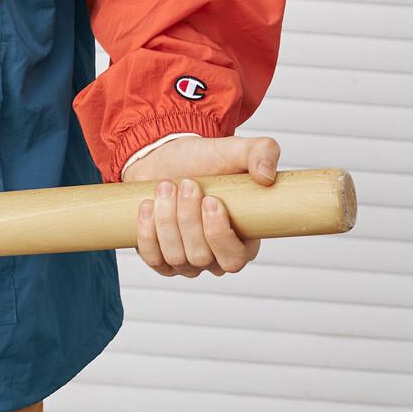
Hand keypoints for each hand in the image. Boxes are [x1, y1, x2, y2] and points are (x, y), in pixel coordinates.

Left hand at [120, 134, 279, 277]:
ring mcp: (186, 261)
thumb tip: (266, 176)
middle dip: (188, 219)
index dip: (219, 234)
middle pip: (201, 257)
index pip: (233, 259)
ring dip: (166, 219)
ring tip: (165, 186)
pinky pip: (151, 258)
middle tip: (186, 183)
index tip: (211, 200)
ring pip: (175, 257)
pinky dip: (146, 232)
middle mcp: (214, 259)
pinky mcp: (159, 258)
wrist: (165, 157)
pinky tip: (148, 206)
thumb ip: (261, 152)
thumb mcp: (235, 150)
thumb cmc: (203, 160)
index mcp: (242, 242)